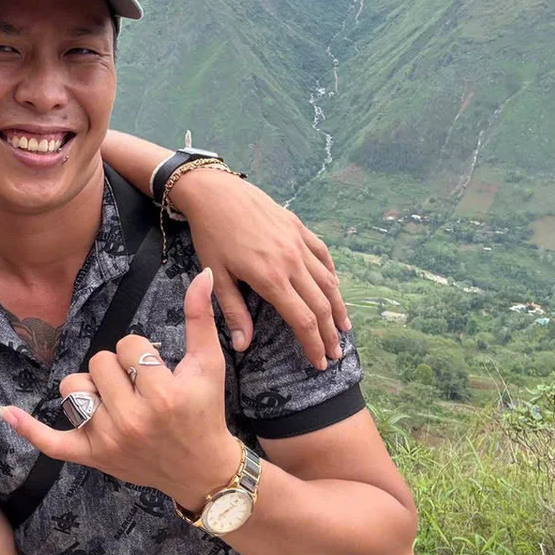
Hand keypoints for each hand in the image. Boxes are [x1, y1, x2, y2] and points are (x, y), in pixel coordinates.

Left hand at [0, 269, 241, 509]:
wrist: (200, 470)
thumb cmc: (204, 412)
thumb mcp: (209, 364)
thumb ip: (200, 318)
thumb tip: (202, 274)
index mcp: (161, 395)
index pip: (128, 345)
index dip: (141, 351)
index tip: (158, 370)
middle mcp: (131, 419)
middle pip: (97, 362)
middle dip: (118, 367)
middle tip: (140, 386)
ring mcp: (107, 440)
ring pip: (73, 388)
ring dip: (91, 387)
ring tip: (116, 399)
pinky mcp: (92, 456)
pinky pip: (52, 442)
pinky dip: (29, 429)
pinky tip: (6, 411)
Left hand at [167, 167, 348, 368]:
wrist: (214, 192)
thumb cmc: (211, 234)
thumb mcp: (216, 275)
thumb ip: (233, 312)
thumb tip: (243, 346)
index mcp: (270, 278)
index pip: (302, 320)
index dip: (313, 344)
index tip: (319, 362)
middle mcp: (291, 261)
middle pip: (320, 305)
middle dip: (330, 333)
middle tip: (335, 354)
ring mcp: (298, 242)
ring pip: (328, 281)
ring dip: (338, 307)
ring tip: (343, 328)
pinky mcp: (298, 227)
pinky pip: (323, 255)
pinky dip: (332, 275)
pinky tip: (334, 287)